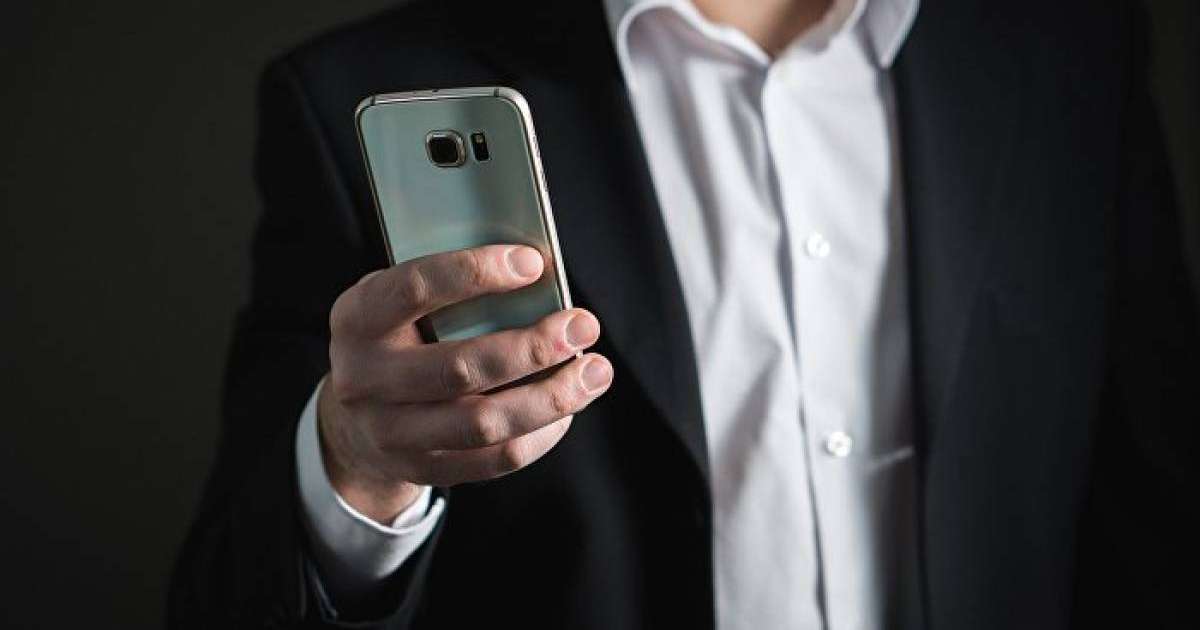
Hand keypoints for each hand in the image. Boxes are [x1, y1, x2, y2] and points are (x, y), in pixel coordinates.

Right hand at [317, 244, 612, 523]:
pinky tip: (568, 411)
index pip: (415, 288)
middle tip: (584, 325)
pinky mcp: (421, 471)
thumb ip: (451, 290)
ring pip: (483, 423)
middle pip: (459, 368)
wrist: (353, 422)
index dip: (475, 273)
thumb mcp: (399, 304)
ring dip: (550, 398)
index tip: (534, 264)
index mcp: (358, 318)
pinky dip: (540, 435)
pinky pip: (494, 461)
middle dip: (532, 347)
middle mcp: (364, 379)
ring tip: (595, 372)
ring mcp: (390, 433)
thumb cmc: (399, 339)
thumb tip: (540, 273)